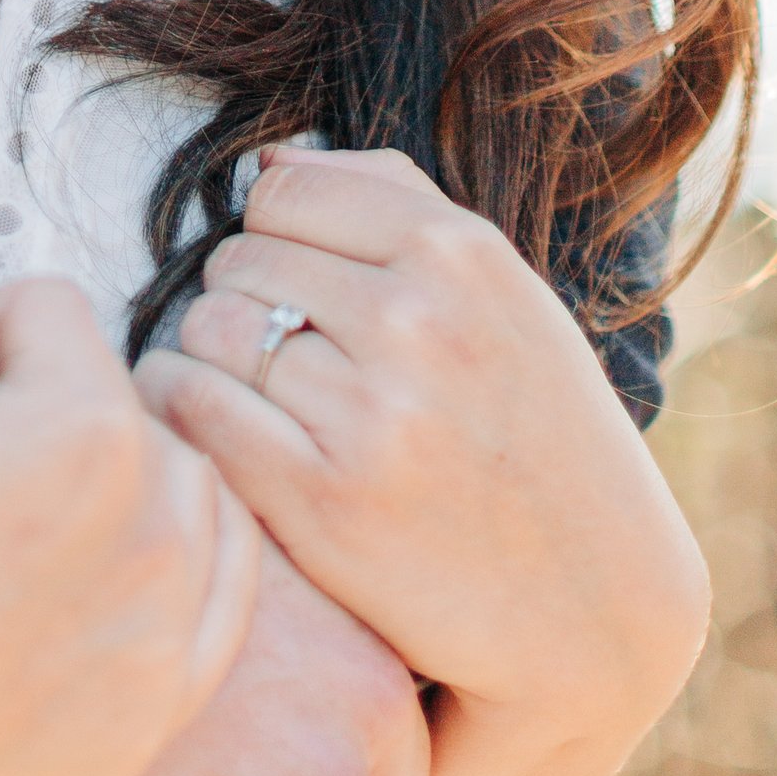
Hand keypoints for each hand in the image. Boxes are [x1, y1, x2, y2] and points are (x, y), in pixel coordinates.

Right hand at [0, 251, 256, 775]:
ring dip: (109, 477)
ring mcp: (162, 633)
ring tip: (8, 520)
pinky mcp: (152, 712)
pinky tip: (103, 563)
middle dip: (33, 404)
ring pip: (175, 483)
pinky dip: (173, 561)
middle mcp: (153, 531)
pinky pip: (216, 595)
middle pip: (109, 394)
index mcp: (85, 432)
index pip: (45, 308)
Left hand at [137, 147, 708, 739]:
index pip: (282, 193)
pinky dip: (179, 407)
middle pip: (237, 261)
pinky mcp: (325, 503)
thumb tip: (269, 162)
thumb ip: (395, 204)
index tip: (299, 288)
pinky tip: (212, 427)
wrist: (597, 614)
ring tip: (262, 399)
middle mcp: (418, 323)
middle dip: (244, 303)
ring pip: (207, 330)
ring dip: (212, 360)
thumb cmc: (538, 441)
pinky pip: (192, 405)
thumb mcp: (505, 301)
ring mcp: (373, 414)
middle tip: (286, 361)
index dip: (274, 238)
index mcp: (463, 256)